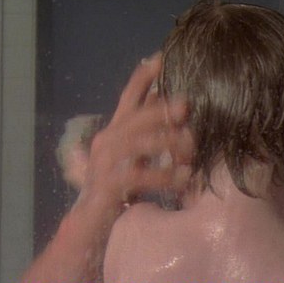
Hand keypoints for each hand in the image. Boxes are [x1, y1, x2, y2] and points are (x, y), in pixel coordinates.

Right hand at [82, 52, 193, 206]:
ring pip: (138, 143)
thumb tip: (178, 115)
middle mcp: (106, 143)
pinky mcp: (108, 186)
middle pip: (135, 117)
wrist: (91, 225)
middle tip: (186, 107)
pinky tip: (184, 178)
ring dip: (168, 143)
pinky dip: (165, 176)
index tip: (163, 56)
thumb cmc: (117, 193)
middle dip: (161, 109)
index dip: (144, 76)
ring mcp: (104, 164)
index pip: (128, 97)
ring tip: (192, 148)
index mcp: (113, 133)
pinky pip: (140, 174)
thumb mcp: (134, 160)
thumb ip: (148, 139)